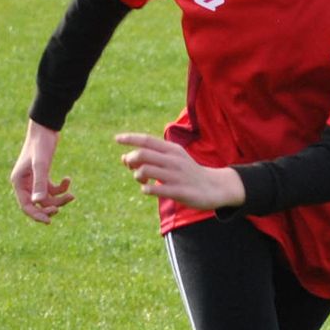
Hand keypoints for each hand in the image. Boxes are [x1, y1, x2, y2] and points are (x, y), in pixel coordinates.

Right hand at [10, 121, 71, 223]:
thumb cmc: (40, 144)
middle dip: (50, 207)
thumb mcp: (41, 164)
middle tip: (61, 208)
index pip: (26, 206)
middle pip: (37, 204)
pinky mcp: (43, 175)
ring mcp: (34, 180)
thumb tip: (38, 202)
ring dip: (59, 198)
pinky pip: (52, 189)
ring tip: (72, 195)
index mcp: (18, 182)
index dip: (36, 215)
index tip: (49, 221)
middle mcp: (24, 183)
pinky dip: (61, 188)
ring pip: (46, 198)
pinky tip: (68, 179)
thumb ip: (40, 183)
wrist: (46, 128)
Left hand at [114, 133, 244, 211]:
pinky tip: (148, 190)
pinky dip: (146, 189)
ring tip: (142, 180)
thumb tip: (124, 158)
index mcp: (172, 149)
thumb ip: (150, 158)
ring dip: (137, 176)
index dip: (130, 138)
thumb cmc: (186, 173)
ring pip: (145, 171)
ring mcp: (176, 175)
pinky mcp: (179, 191)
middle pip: (143, 154)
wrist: (213, 187)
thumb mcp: (172, 160)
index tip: (116, 139)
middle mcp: (173, 160)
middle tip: (130, 167)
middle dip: (131, 160)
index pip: (147, 140)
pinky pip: (155, 189)